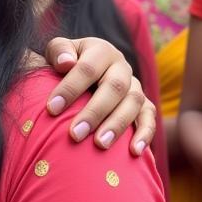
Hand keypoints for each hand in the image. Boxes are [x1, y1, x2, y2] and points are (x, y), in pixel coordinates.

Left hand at [44, 36, 154, 155]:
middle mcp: (120, 66)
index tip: (51, 109)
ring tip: (100, 145)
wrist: (80, 74)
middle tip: (75, 134)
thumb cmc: (62, 65)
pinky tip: (134, 151)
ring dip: (117, 124)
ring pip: (133, 102)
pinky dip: (145, 133)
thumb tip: (66, 62)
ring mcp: (134, 85)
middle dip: (94, 112)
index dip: (70, 88)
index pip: (87, 68)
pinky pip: (149, 116)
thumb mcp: (57, 52)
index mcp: (100, 51)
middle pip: (114, 87)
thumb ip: (59, 51)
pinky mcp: (143, 103)